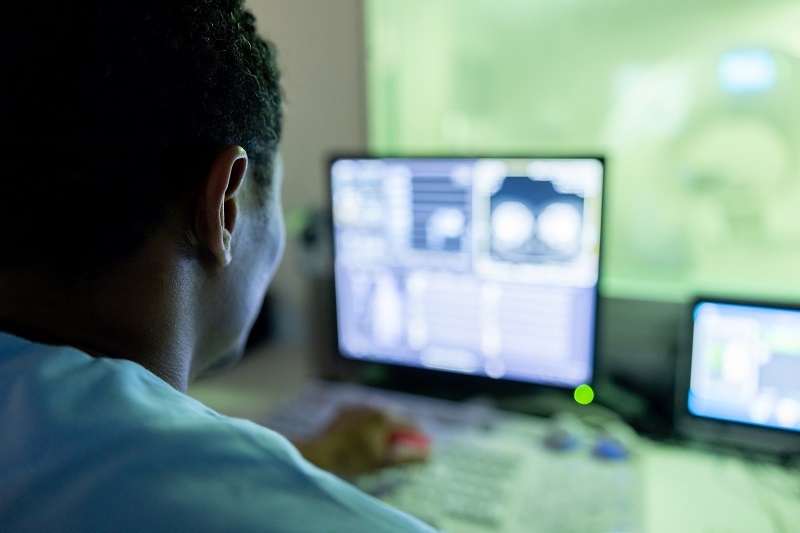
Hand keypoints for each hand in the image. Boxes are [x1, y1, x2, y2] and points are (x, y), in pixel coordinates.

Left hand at [293, 405, 429, 475]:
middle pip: (397, 418)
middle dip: (400, 433)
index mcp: (386, 416)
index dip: (418, 438)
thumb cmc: (353, 458)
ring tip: (378, 445)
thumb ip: (409, 457)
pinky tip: (361, 438)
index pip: (412, 425)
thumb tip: (430, 454)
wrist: (319, 451)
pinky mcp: (346, 407)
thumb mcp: (384, 461)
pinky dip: (368, 424)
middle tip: (398, 449)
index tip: (418, 450)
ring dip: (384, 427)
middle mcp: (374, 405)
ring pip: (380, 415)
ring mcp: (359, 404)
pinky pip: (364, 414)